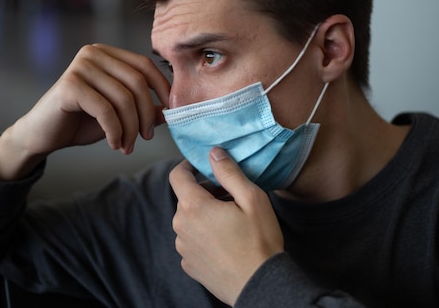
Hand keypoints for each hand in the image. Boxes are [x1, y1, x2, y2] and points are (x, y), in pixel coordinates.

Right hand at [0, 44, 170, 179]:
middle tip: (145, 138)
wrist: (43, 135)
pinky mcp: (70, 85)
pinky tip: (114, 144)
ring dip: (130, 128)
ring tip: (127, 146)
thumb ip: (143, 108)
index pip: (145, 66)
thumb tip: (171, 110)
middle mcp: (93, 53)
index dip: (162, 89)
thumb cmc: (81, 121)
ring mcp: (80, 66)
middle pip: (137, 83)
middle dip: (146, 115)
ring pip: (123, 99)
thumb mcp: (119, 114)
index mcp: (107, 54)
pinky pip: (105, 110)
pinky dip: (115, 132)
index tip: (172, 113)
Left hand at [169, 147, 283, 305]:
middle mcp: (181, 227)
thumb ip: (229, 172)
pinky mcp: (189, 264)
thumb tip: (213, 152)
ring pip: (189, 220)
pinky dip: (204, 236)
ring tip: (231, 223)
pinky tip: (226, 243)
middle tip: (231, 199)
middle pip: (186, 199)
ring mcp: (183, 248)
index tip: (203, 166)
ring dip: (205, 215)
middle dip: (205, 193)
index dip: (188, 166)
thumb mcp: (252, 198)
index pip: (177, 176)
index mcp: (193, 207)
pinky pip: (192, 241)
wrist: (260, 286)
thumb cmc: (259, 241)